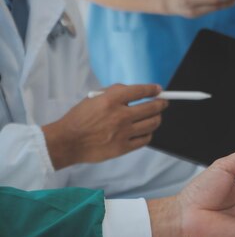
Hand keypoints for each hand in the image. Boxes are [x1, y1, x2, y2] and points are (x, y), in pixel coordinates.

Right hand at [42, 84, 166, 169]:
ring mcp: (123, 132)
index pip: (140, 91)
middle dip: (161, 104)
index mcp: (111, 100)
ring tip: (156, 116)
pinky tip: (146, 130)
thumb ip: (115, 93)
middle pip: (152, 108)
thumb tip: (135, 92)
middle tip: (163, 103)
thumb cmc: (80, 118)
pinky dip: (149, 133)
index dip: (153, 90)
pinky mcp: (124, 147)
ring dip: (157, 118)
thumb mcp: (94, 98)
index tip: (159, 90)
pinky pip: (145, 139)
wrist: (69, 141)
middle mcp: (120, 115)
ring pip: (152, 123)